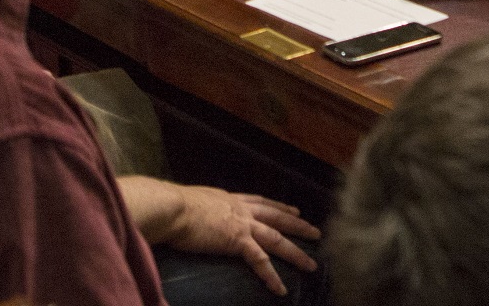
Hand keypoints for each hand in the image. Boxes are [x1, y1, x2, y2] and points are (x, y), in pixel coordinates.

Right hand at [140, 182, 318, 295]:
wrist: (172, 208)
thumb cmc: (174, 206)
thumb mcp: (193, 202)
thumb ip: (201, 209)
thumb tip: (194, 214)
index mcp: (230, 199)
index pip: (261, 202)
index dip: (279, 207)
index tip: (294, 210)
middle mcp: (241, 209)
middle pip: (277, 217)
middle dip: (298, 225)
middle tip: (316, 232)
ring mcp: (242, 224)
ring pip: (277, 239)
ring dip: (296, 253)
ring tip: (311, 265)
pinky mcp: (237, 241)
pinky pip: (260, 261)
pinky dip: (271, 276)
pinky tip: (280, 289)